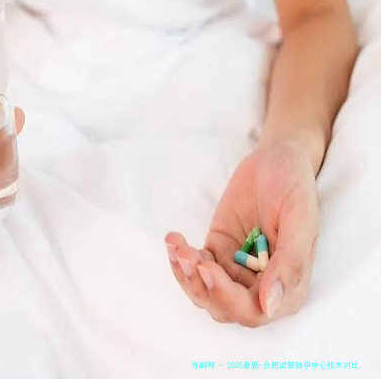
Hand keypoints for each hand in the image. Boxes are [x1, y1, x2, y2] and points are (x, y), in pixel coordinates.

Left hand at [165, 139, 318, 326]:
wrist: (274, 161)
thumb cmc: (293, 186)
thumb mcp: (299, 218)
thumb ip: (290, 262)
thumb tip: (269, 306)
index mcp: (288, 285)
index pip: (254, 312)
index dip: (227, 298)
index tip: (209, 268)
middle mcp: (261, 285)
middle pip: (224, 307)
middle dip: (201, 285)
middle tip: (188, 254)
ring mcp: (236, 269)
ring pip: (204, 291)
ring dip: (186, 274)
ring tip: (178, 245)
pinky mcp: (217, 253)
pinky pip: (195, 268)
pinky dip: (180, 259)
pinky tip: (174, 240)